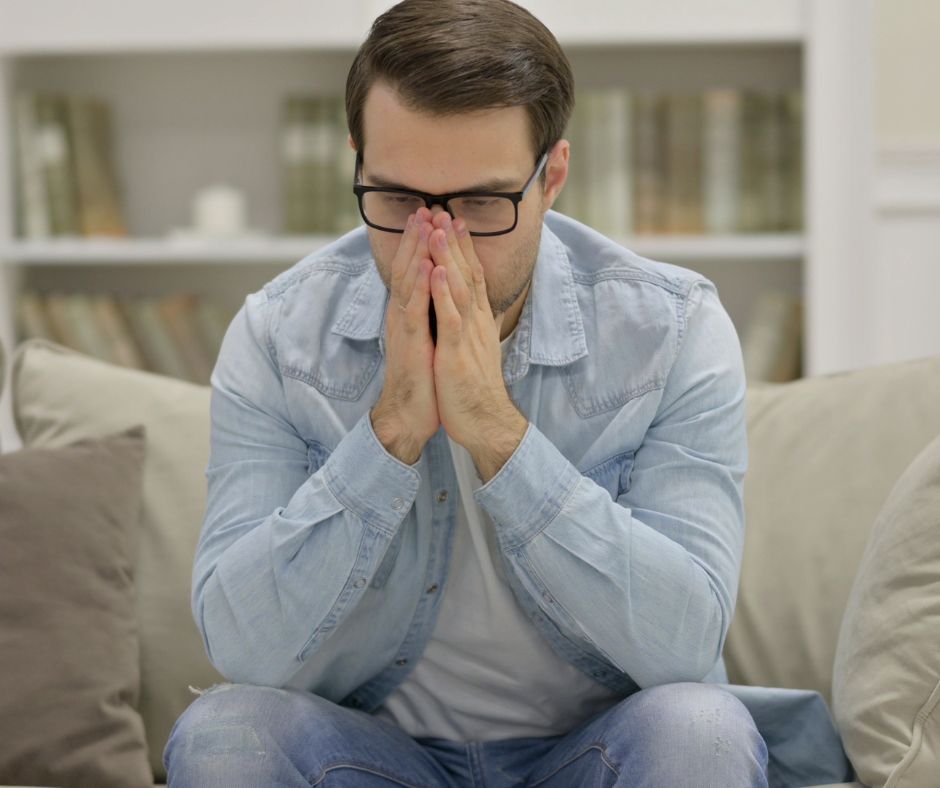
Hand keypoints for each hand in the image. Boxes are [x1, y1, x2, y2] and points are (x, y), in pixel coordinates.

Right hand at [371, 207, 439, 464]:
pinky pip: (415, 310)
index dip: (422, 243)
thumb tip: (440, 295)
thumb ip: (431, 315)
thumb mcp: (428, 339)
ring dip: (417, 252)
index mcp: (410, 313)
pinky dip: (422, 287)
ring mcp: (404, 328)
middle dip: (418, 237)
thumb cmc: (422, 378)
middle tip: (426, 206)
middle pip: (409, 268)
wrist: (410, 414)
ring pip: (409, 282)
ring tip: (424, 224)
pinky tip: (429, 267)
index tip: (432, 216)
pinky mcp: (410, 344)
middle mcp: (403, 315)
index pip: (415, 270)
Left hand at [427, 212, 526, 480]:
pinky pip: (450, 318)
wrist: (484, 421)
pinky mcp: (457, 353)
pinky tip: (436, 273)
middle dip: (453, 241)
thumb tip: (477, 308)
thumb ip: (475, 325)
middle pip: (466, 273)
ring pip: (458, 288)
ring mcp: (468, 336)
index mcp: (477, 320)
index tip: (453, 220)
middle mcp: (476, 322)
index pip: (471, 275)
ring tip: (437, 228)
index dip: (462, 247)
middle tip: (442, 209)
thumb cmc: (474, 387)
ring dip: (448, 257)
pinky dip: (443, 294)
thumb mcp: (476, 349)